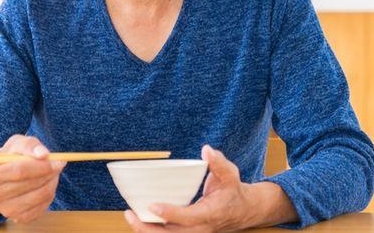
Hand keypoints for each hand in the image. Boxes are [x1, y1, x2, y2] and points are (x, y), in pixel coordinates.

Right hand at [0, 135, 65, 223]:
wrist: (1, 180)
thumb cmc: (9, 158)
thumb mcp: (16, 144)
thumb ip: (29, 145)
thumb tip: (44, 155)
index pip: (19, 171)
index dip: (41, 166)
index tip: (56, 161)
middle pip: (30, 184)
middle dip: (49, 173)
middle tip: (59, 165)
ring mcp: (5, 210)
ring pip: (39, 196)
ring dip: (52, 183)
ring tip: (53, 173)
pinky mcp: (18, 218)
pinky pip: (42, 207)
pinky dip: (50, 194)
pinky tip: (46, 184)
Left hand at [124, 145, 295, 231]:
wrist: (244, 210)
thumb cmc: (234, 191)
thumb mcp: (230, 175)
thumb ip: (218, 163)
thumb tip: (207, 150)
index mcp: (210, 214)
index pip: (188, 218)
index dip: (170, 213)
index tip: (152, 206)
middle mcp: (200, 227)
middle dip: (149, 229)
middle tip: (131, 214)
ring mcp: (193, 232)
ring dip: (146, 230)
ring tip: (130, 216)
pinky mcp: (187, 231)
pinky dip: (152, 229)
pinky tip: (138, 218)